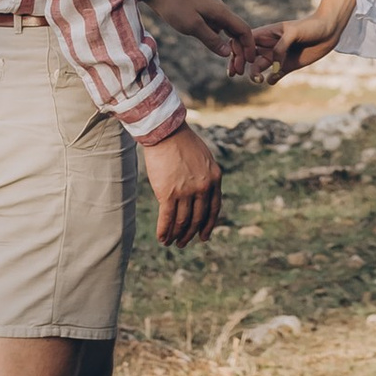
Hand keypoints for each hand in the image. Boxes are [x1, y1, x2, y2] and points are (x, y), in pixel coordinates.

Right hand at [140, 122, 223, 246]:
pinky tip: (161, 238)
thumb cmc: (183, 143)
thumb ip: (205, 178)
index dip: (208, 225)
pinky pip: (167, 219)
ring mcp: (186, 192)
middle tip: (183, 243)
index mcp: (215, 178)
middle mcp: (203, 187)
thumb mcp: (204, 159)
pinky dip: (164, 231)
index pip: (214, 209)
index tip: (203, 237)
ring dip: (176, 235)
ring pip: (182, 222)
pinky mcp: (168, 193)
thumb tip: (200, 198)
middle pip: (197, 218)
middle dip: (190, 234)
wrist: (166, 132)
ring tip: (171, 242)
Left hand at [151, 0, 270, 74]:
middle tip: (238, 71)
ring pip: (229, 32)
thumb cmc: (175, 7)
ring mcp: (213, 13)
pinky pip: (220, 30)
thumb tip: (227, 53)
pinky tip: (220, 51)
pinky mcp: (205, 16)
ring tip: (231, 66)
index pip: (243, 29)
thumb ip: (211, 39)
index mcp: (221, 12)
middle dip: (241, 51)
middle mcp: (221, 11)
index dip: (249, 46)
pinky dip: (222, 42)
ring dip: (232, 48)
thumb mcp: (193, 26)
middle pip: (238, 32)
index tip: (251, 61)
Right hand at [246, 11, 347, 77]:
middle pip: (247, 56)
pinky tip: (272, 79)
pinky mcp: (287, 66)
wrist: (329, 30)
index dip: (238, 50)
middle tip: (242, 73)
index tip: (243, 59)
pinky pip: (273, 76)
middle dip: (240, 65)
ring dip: (254, 74)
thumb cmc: (310, 26)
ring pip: (258, 67)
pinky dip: (270, 80)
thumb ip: (280, 47)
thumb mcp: (293, 32)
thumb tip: (273, 66)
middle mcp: (269, 45)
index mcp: (266, 33)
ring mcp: (278, 56)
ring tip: (259, 79)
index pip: (244, 41)